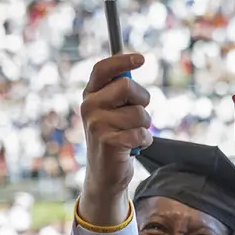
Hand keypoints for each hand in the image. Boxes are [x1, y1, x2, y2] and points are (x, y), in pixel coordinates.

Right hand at [78, 53, 151, 224]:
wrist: (104, 174)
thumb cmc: (115, 136)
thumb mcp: (113, 110)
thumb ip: (120, 89)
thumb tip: (135, 61)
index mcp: (90, 95)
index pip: (102, 69)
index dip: (123, 61)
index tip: (142, 59)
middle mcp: (89, 107)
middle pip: (127, 86)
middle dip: (142, 99)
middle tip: (139, 114)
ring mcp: (96, 124)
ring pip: (139, 113)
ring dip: (145, 125)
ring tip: (132, 134)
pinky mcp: (108, 142)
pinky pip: (141, 133)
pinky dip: (145, 140)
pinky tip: (134, 147)